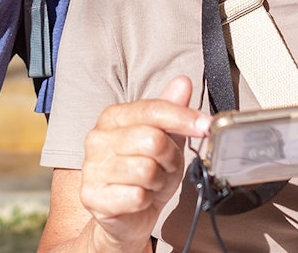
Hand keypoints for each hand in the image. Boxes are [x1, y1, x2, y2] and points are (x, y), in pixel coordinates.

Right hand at [78, 76, 211, 251]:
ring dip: (158, 181)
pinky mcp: (92, 196)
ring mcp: (92, 167)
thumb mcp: (164, 140)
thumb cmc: (145, 175)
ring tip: (151, 183)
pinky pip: (136, 195)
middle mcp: (97, 138)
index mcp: (113, 118)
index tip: (206, 125)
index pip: (153, 110)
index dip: (184, 118)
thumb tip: (183, 82)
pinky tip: (139, 198)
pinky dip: (146, 200)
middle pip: (152, 140)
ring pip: (146, 170)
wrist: (125, 217)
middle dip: (170, 158)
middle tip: (166, 167)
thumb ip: (171, 110)